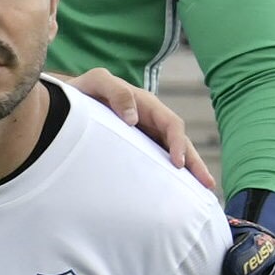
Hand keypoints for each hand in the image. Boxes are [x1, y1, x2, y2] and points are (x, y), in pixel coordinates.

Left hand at [69, 68, 214, 189]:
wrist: (66, 101)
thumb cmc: (84, 90)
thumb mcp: (98, 81)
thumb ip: (116, 92)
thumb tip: (134, 118)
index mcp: (147, 106)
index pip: (172, 124)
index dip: (178, 143)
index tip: (178, 163)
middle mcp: (150, 121)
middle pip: (179, 142)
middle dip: (195, 163)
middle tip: (207, 185)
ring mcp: (144, 136)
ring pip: (170, 154)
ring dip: (187, 172)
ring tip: (200, 193)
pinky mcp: (135, 148)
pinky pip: (155, 161)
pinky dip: (167, 175)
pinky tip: (173, 192)